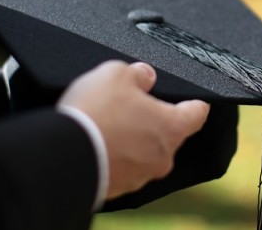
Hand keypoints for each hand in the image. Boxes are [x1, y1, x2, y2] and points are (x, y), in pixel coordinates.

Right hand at [58, 61, 209, 198]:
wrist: (64, 155)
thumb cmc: (96, 112)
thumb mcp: (115, 74)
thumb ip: (137, 74)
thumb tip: (145, 77)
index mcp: (172, 127)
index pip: (197, 114)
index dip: (195, 105)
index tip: (192, 102)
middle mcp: (163, 156)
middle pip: (168, 135)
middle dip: (153, 122)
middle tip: (130, 108)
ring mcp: (141, 175)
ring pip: (145, 153)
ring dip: (133, 142)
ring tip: (107, 126)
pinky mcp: (119, 188)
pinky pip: (124, 168)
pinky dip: (115, 158)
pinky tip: (97, 145)